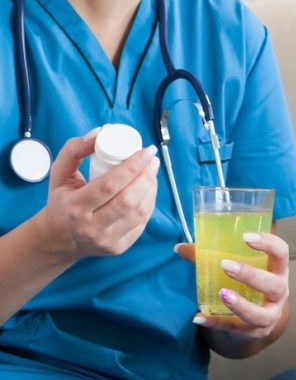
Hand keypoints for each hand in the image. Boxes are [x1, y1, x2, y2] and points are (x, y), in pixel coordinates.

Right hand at [35, 132, 158, 261]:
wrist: (59, 239)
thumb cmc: (61, 201)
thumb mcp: (59, 174)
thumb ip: (74, 150)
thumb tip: (99, 133)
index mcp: (75, 208)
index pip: (109, 185)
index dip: (133, 166)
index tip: (146, 150)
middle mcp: (91, 227)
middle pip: (128, 200)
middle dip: (146, 176)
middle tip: (153, 159)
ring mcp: (107, 240)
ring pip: (139, 212)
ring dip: (151, 188)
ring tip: (152, 171)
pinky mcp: (119, 247)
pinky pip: (142, 222)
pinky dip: (149, 202)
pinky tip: (149, 188)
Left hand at [178, 233, 290, 347]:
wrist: (255, 321)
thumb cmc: (248, 286)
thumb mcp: (240, 269)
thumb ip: (212, 257)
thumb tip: (180, 248)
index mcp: (277, 270)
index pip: (281, 252)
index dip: (268, 243)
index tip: (246, 236)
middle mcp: (280, 292)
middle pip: (273, 284)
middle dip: (250, 275)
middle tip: (225, 265)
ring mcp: (270, 315)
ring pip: (260, 314)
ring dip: (240, 305)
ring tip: (222, 293)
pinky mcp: (255, 332)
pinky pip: (236, 329)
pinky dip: (217, 323)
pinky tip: (199, 317)